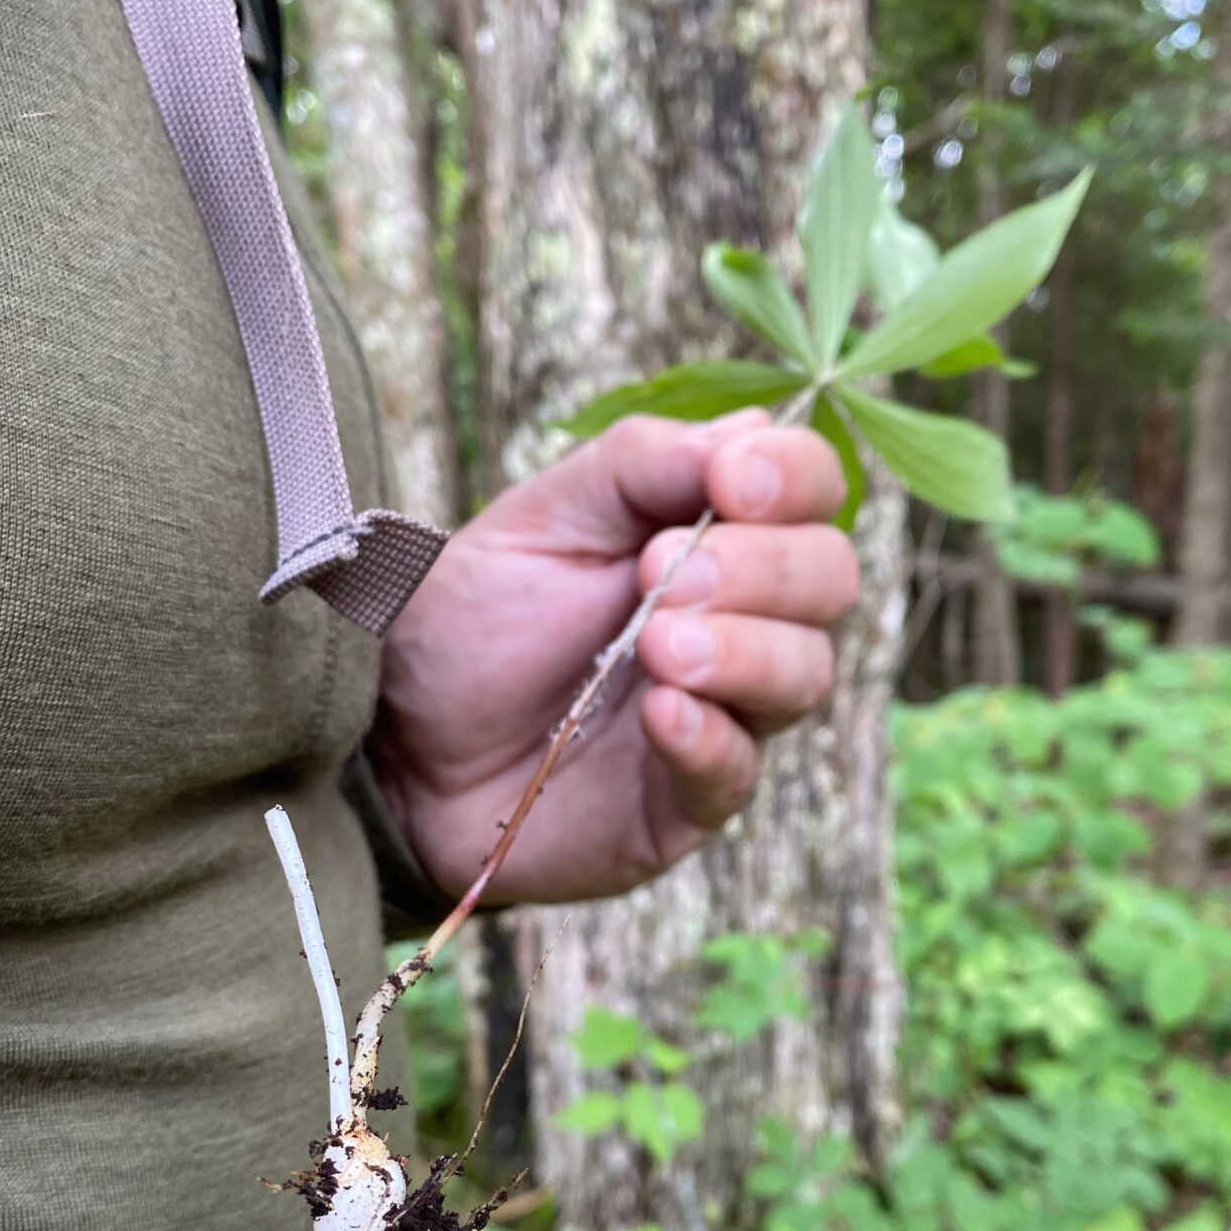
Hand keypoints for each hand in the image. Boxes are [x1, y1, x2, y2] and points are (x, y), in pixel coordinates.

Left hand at [372, 408, 858, 905]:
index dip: (793, 477)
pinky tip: (657, 710)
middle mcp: (745, 620)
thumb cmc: (477, 623)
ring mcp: (727, 713)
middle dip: (763, 566)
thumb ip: (640, 464)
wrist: (400, 740)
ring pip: (805, 674)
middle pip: (830, 578)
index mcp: (719, 534)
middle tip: (662, 574)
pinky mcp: (689, 799)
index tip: (728, 481)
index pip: (814, 490)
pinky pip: (737, 769)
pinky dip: (707, 733)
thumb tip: (750, 430)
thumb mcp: (543, 517)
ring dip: (744, 649)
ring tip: (656, 644)